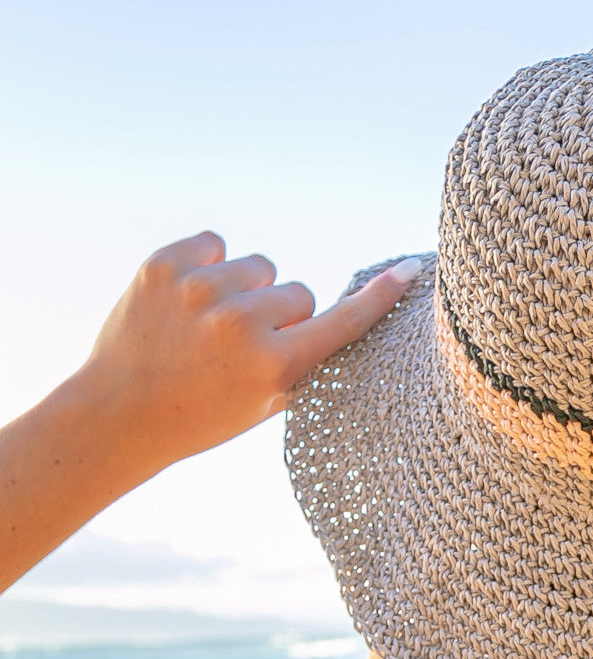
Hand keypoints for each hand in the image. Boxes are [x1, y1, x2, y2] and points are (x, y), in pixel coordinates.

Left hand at [82, 231, 421, 470]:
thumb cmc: (204, 415)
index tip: (409, 271)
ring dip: (245, 288)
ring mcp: (200, 291)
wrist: (118, 414)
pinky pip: (215, 243)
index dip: (379, 297)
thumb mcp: (267, 404)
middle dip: (282, 314)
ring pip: (260, 266)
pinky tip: (187, 299)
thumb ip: (307, 362)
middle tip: (243, 347)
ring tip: (210, 323)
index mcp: (273, 366)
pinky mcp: (164, 265)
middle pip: (299, 292)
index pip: (342, 322)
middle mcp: (240, 325)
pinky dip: (207, 265)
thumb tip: (347, 316)